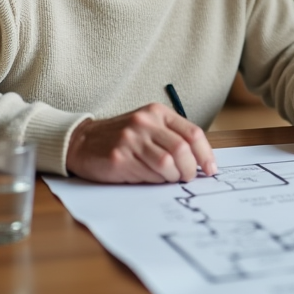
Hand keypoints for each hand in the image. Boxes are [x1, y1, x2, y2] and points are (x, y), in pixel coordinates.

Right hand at [65, 103, 217, 182]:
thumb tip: (200, 162)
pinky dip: (155, 180)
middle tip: (188, 178)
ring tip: (168, 178)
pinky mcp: (119, 157)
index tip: (211, 169)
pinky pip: (148, 174)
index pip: (192, 133)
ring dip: (173, 177)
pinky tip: (149, 177)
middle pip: (182, 150)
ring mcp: (130, 139)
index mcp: (156, 112)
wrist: (82, 142)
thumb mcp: (148, 126)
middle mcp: (144, 122)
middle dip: (190, 169)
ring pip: (167, 164)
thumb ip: (172, 137)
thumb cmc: (121, 137)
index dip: (206, 154)